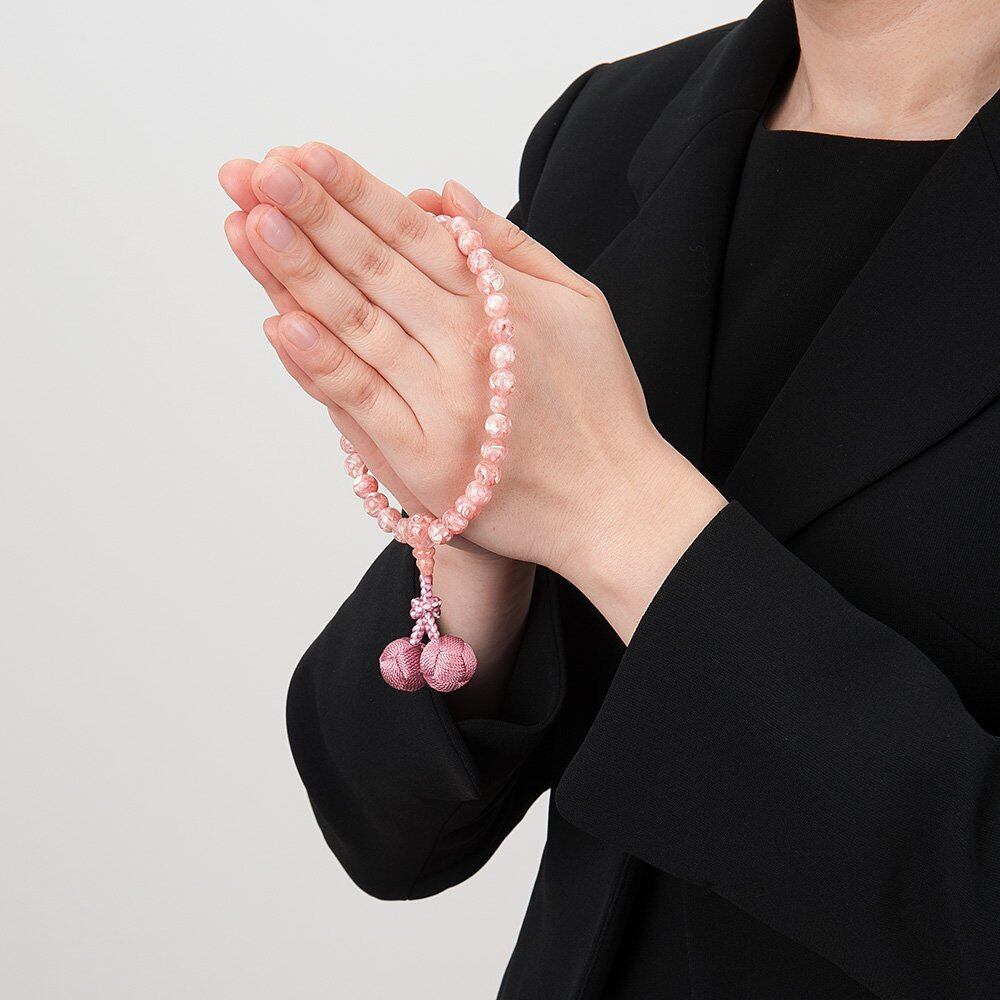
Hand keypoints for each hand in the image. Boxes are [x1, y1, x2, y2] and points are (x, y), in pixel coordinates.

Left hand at [221, 144, 724, 638]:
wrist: (611, 503)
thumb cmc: (596, 405)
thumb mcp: (579, 305)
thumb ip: (512, 248)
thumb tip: (445, 196)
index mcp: (503, 304)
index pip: (412, 233)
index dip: (354, 190)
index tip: (303, 154)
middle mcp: (468, 347)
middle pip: (374, 270)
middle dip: (309, 215)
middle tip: (255, 170)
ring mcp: (442, 405)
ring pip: (357, 327)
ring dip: (298, 274)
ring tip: (248, 224)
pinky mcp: (423, 461)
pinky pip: (361, 402)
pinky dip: (317, 362)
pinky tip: (279, 321)